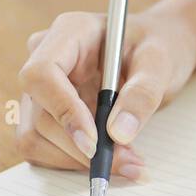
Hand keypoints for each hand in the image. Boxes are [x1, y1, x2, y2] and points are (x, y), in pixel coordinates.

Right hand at [16, 8, 195, 173]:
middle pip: (39, 114)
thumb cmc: (159, 46)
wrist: (157, 53)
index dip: (62, 111)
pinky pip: (44, 147)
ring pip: (35, 137)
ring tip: (128, 161)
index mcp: (69, 32)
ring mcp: (41, 88)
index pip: (41, 74)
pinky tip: (113, 159)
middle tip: (129, 161)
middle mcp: (46, 58)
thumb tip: (118, 134)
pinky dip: (75, 162)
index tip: (94, 142)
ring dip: (77, 160)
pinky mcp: (46, 113)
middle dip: (80, 148)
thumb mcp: (161, 63)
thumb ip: (142, 94)